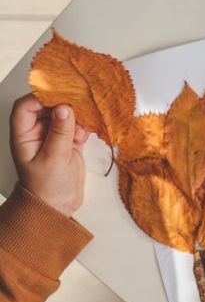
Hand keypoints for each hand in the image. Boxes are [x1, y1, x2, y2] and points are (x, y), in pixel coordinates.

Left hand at [9, 95, 88, 215]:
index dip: (40, 97)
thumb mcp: (54, 159)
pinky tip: (84, 136)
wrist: (58, 206)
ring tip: (82, 127)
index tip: (59, 95)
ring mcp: (53, 137)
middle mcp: (37, 133)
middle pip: (47, 107)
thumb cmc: (47, 188)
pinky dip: (83, 127)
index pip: (26, 107)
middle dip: (63, 105)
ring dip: (76, 117)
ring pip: (64, 115)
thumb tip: (64, 108)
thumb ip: (60, 132)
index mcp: (24, 136)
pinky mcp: (68, 142)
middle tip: (78, 106)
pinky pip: (76, 126)